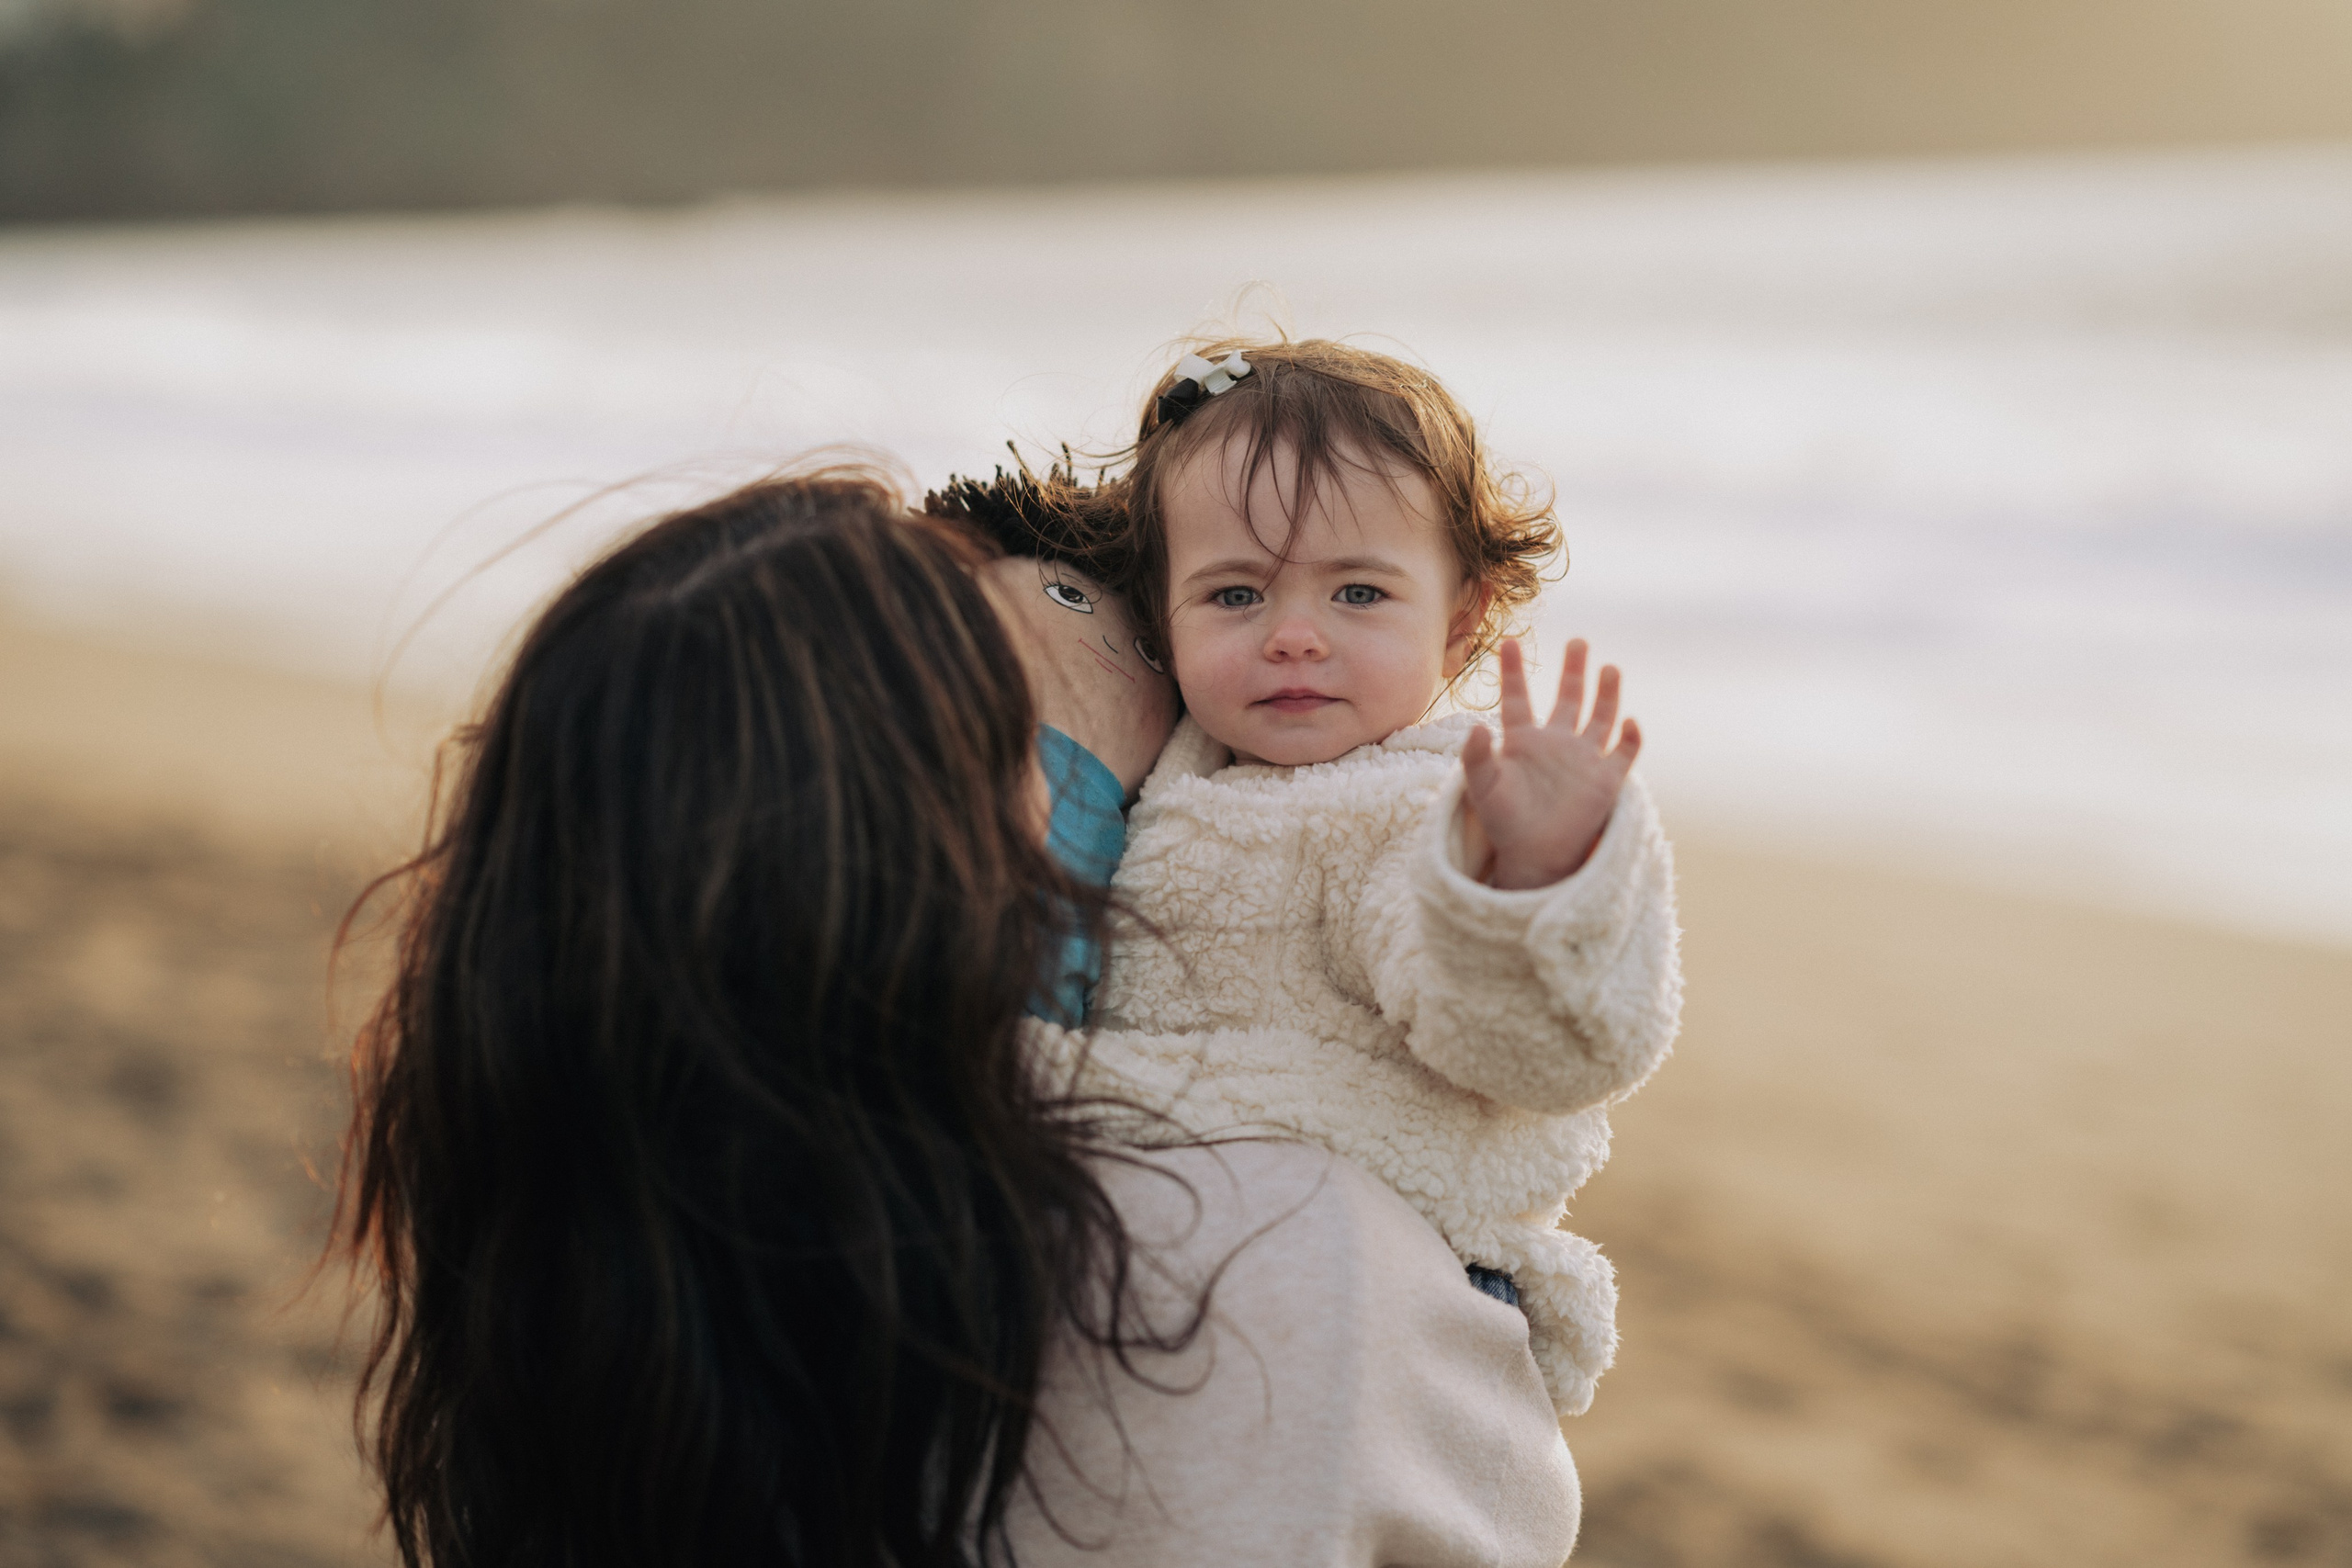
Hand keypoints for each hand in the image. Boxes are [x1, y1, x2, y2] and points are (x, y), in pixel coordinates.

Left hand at [1459, 638, 1641, 889]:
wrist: (1533, 857)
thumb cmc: (1504, 823)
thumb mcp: (1483, 789)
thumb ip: (1475, 758)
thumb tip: (1475, 727)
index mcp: (1523, 741)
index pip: (1518, 698)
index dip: (1513, 671)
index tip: (1508, 641)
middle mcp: (1556, 743)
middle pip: (1568, 698)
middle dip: (1574, 670)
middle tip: (1579, 641)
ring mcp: (1583, 760)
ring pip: (1599, 718)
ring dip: (1606, 694)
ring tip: (1609, 668)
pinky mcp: (1605, 780)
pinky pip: (1623, 754)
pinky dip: (1628, 739)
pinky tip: (1629, 723)